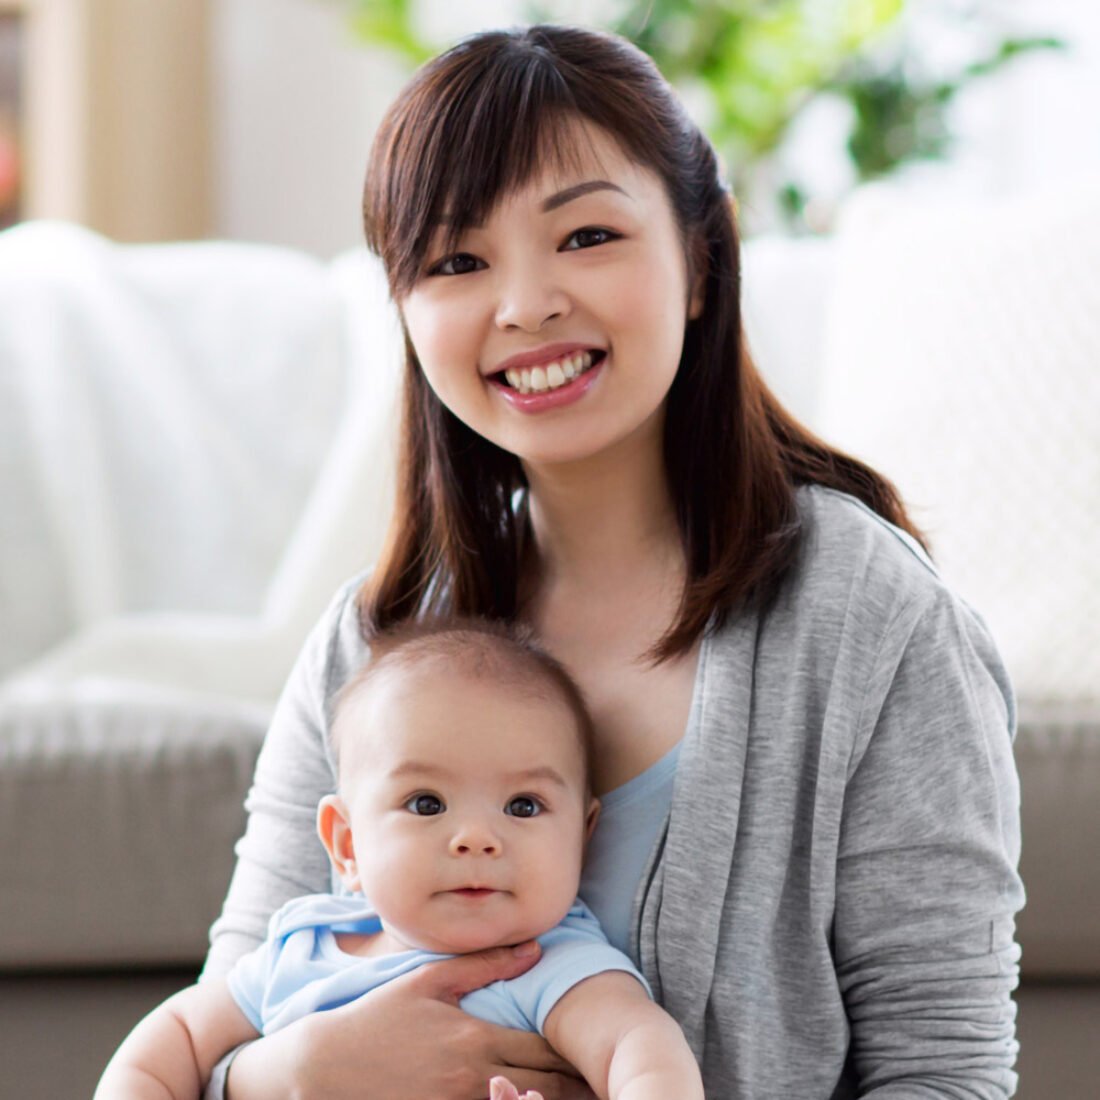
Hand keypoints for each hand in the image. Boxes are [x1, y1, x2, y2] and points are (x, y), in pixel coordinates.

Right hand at [225, 941, 596, 1099]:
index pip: (546, 1051)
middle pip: (543, 1090)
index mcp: (475, 1038)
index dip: (578, 1054)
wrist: (321, 1068)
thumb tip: (536, 948)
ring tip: (579, 1098)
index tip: (600, 1051)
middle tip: (603, 1081)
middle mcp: (472, 1078)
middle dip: (574, 1087)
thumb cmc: (377, 1018)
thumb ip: (485, 965)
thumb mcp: (428, 982)